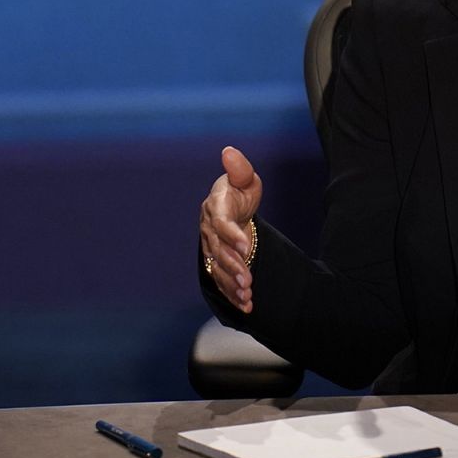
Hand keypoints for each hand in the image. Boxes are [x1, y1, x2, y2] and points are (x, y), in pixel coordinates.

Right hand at [199, 146, 261, 312]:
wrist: (231, 211)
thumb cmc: (238, 193)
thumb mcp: (244, 180)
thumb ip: (239, 170)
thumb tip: (229, 151)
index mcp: (215, 209)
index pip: (221, 223)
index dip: (231, 235)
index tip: (245, 246)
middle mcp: (210, 232)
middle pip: (219, 251)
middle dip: (233, 267)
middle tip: (248, 280)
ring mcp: (212, 250)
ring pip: (219, 270)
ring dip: (232, 284)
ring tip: (248, 294)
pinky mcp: (217, 265)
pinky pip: (222, 282)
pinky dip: (233, 295)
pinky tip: (247, 305)